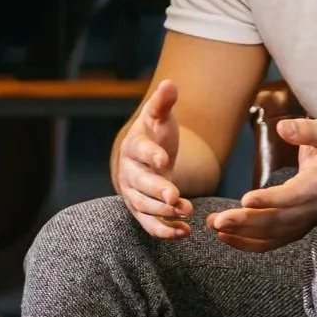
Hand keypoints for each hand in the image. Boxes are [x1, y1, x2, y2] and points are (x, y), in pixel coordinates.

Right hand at [115, 80, 192, 238]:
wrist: (145, 156)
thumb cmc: (154, 134)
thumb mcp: (160, 117)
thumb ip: (164, 103)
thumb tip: (170, 84)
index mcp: (134, 146)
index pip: (140, 150)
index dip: (151, 155)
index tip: (164, 160)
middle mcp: (129, 172)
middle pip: (140, 184)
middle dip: (158, 191)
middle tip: (176, 197)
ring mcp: (133, 194)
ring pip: (145, 206)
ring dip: (165, 212)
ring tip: (187, 212)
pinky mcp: (141, 211)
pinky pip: (150, 225)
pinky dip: (165, 231)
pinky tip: (184, 233)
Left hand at [207, 116, 316, 253]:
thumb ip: (306, 129)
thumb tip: (283, 128)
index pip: (293, 196)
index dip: (271, 200)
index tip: (246, 199)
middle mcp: (311, 210)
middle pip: (277, 220)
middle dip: (246, 221)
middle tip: (218, 220)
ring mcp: (302, 224)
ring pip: (270, 234)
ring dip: (241, 233)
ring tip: (215, 225)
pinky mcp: (293, 232)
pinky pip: (270, 243)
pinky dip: (247, 243)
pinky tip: (225, 236)